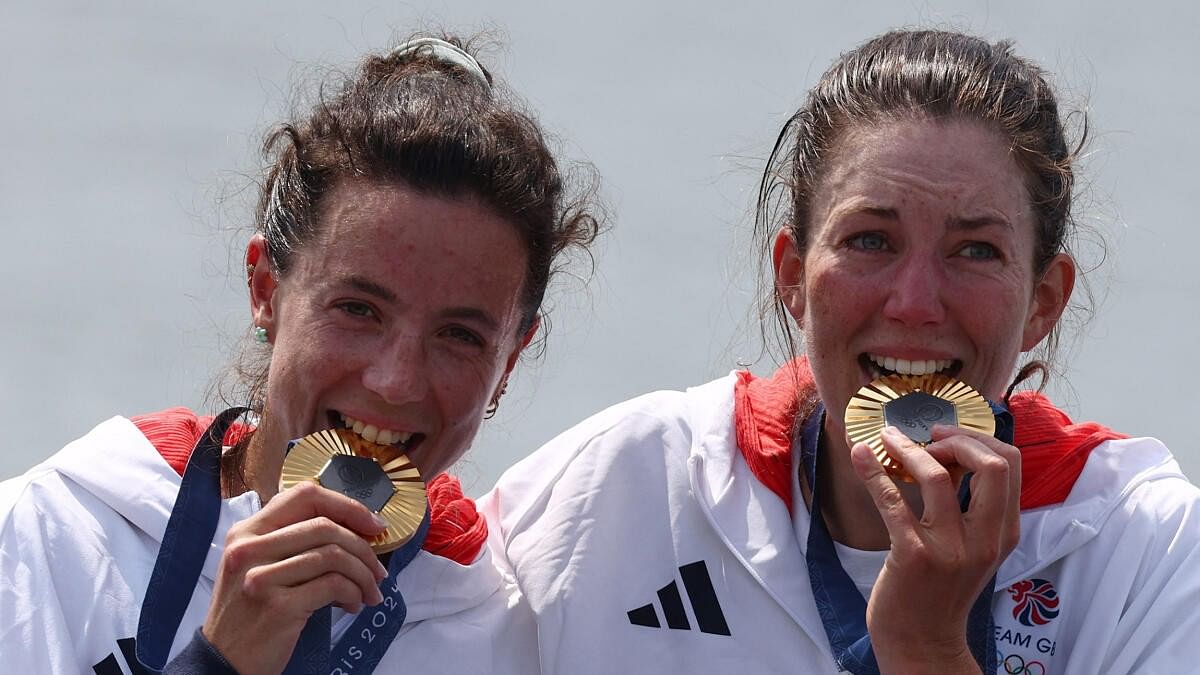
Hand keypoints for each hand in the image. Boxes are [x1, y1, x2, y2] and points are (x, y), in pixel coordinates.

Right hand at [201, 481, 388, 674]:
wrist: (223, 662)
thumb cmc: (250, 612)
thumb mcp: (259, 566)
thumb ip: (293, 541)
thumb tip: (355, 529)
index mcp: (247, 531)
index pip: (305, 495)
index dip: (346, 506)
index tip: (372, 524)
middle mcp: (249, 548)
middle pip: (326, 525)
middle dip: (363, 547)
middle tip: (377, 569)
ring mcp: (261, 577)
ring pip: (334, 555)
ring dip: (363, 574)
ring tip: (368, 591)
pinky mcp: (278, 606)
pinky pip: (334, 585)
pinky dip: (353, 593)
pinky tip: (352, 605)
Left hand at [850, 424, 1020, 673]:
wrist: (922, 642)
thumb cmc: (940, 590)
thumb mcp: (971, 548)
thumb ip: (970, 506)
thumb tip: (950, 452)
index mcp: (1003, 533)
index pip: (1011, 464)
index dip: (979, 438)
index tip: (947, 436)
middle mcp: (984, 540)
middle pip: (992, 465)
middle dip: (958, 438)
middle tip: (927, 436)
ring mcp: (949, 549)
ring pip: (938, 477)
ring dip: (908, 448)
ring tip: (887, 438)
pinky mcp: (912, 556)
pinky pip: (893, 501)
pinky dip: (873, 472)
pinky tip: (860, 455)